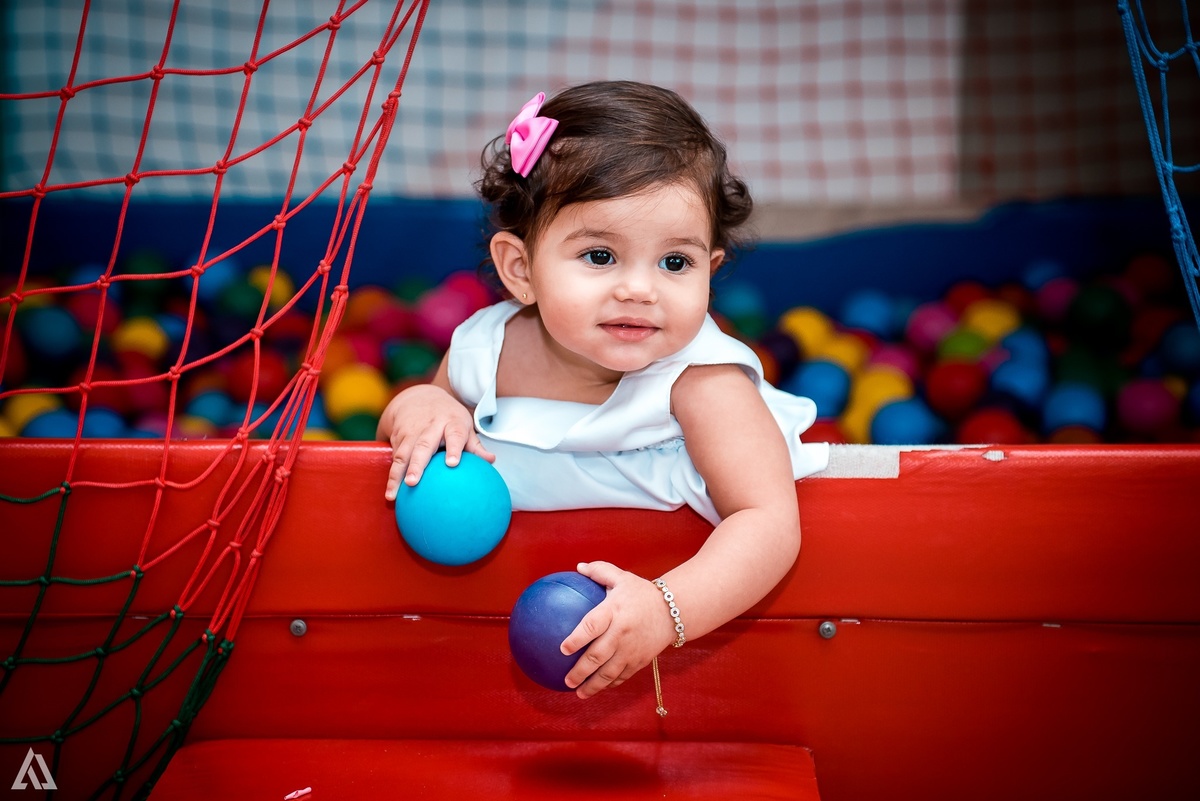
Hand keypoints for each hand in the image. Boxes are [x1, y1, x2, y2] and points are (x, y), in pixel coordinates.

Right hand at [377, 383, 494, 499]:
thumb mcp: (463, 425)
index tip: (452, 463)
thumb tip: (492, 461)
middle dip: (417, 465)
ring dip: (397, 475)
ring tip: (394, 494)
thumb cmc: (447, 417)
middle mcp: (430, 426)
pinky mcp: (397, 436)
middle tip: (413, 482)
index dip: (454, 448)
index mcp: (451, 422)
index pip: (454, 435)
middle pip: (423, 446)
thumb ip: (475, 445)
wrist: (417, 397)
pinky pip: (394, 458)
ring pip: (403, 454)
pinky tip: (391, 492)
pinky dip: (391, 475)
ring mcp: (411, 431)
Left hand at [560, 561, 677, 698]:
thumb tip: (578, 567)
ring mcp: (632, 649)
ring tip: (578, 693)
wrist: (673, 611)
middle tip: (566, 680)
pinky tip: (597, 689)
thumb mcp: (622, 577)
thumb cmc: (642, 593)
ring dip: (593, 685)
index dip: (577, 638)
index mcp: (615, 611)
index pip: (592, 626)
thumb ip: (600, 571)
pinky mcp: (640, 660)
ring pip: (609, 672)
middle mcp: (622, 633)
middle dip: (580, 671)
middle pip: (598, 656)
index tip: (562, 649)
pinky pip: (622, 676)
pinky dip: (609, 684)